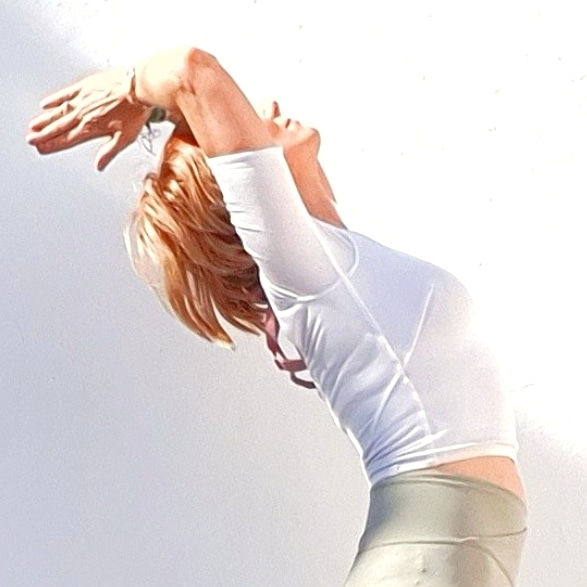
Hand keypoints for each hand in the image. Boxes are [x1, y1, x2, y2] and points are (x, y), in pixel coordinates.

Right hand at [26, 68, 152, 170]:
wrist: (138, 87)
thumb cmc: (135, 111)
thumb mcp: (125, 138)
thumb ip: (109, 152)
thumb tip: (99, 166)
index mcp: (91, 128)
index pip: (68, 140)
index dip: (53, 145)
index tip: (42, 149)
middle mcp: (83, 114)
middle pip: (59, 127)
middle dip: (44, 135)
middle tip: (31, 140)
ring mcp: (82, 99)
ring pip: (58, 112)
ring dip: (45, 120)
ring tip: (33, 126)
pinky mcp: (85, 86)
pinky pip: (65, 94)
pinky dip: (54, 99)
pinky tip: (45, 104)